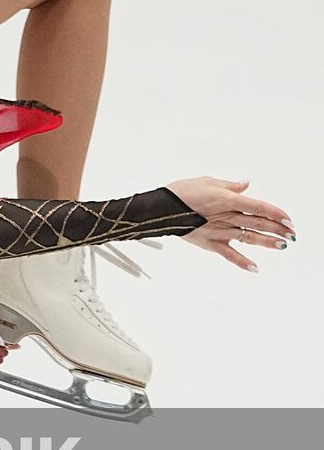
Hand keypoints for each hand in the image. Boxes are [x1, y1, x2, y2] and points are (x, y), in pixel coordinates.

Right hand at [165, 177, 294, 270]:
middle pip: (257, 223)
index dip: (276, 213)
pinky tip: (255, 268)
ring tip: (283, 246)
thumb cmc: (180, 192)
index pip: (258, 206)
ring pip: (248, 237)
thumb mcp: (206, 182)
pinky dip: (242, 262)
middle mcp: (225, 217)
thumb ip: (229, 186)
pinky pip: (228, 254)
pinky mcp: (209, 243)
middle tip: (292, 233)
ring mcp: (218, 231)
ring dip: (267, 242)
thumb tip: (246, 185)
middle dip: (277, 228)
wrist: (158, 209)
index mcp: (226, 200)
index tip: (288, 219)